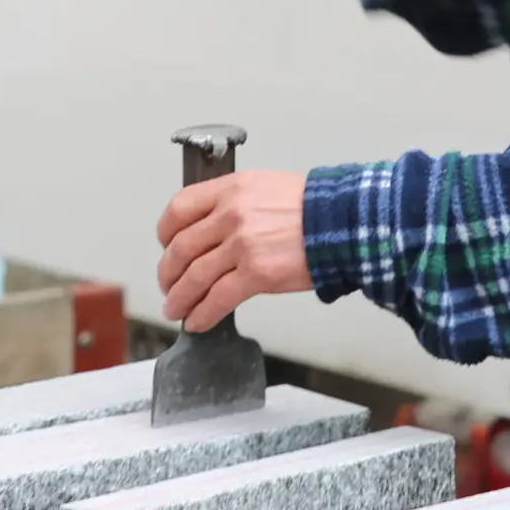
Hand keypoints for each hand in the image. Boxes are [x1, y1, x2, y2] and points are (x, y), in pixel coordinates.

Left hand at [157, 168, 311, 331]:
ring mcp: (242, 245)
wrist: (344, 222)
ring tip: (175, 310)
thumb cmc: (313, 206)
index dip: (165, 233)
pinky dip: (202, 314)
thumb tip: (214, 228)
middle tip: (167, 285)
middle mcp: (231, 214)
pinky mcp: (257, 274)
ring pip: (194, 277)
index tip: (166, 247)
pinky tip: (197, 322)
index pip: (179, 208)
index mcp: (231, 189)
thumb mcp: (266, 187)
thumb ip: (236, 202)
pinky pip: (218, 298)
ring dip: (179, 298)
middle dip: (168, 272)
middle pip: (180, 247)